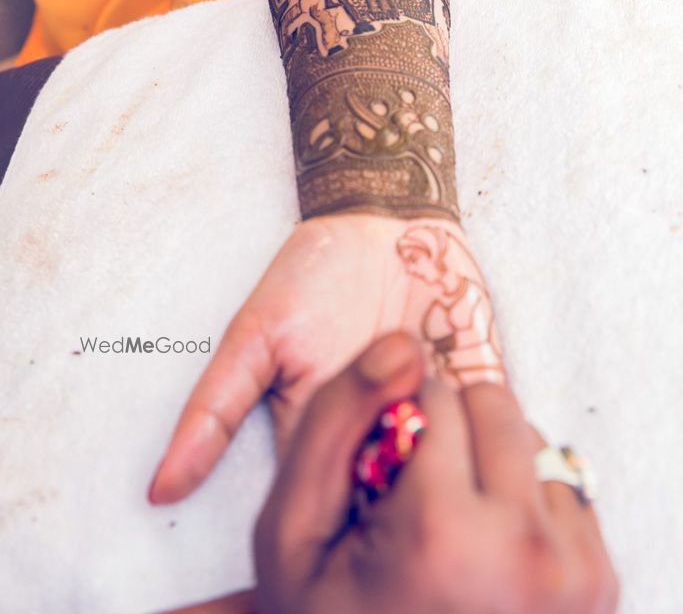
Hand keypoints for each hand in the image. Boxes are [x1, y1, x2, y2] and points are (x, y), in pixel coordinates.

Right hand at [148, 212, 504, 503]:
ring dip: (442, 449)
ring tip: (419, 398)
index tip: (342, 459)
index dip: (338, 502)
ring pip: (450, 476)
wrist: (386, 217)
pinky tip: (461, 390)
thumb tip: (162, 486)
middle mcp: (380, 435)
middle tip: (386, 422)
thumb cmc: (315, 274)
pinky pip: (496, 432)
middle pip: (393, 502)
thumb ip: (216, 408)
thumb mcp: (257, 334)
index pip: (329, 507)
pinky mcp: (478, 387)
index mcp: (324, 439)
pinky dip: (485, 423)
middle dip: (393, 474)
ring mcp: (432, 414)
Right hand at [255, 331, 619, 613]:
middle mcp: (524, 552)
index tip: (383, 480)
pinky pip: (565, 483)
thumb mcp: (292, 525)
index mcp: (442, 534)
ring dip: (492, 462)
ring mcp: (571, 571)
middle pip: (495, 405)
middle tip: (421, 495)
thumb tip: (403, 343)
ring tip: (454, 525)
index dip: (398, 422)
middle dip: (453, 429)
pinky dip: (525, 497)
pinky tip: (489, 545)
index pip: (435, 396)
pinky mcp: (600, 581)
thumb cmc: (330, 613)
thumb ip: (336, 418)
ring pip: (533, 439)